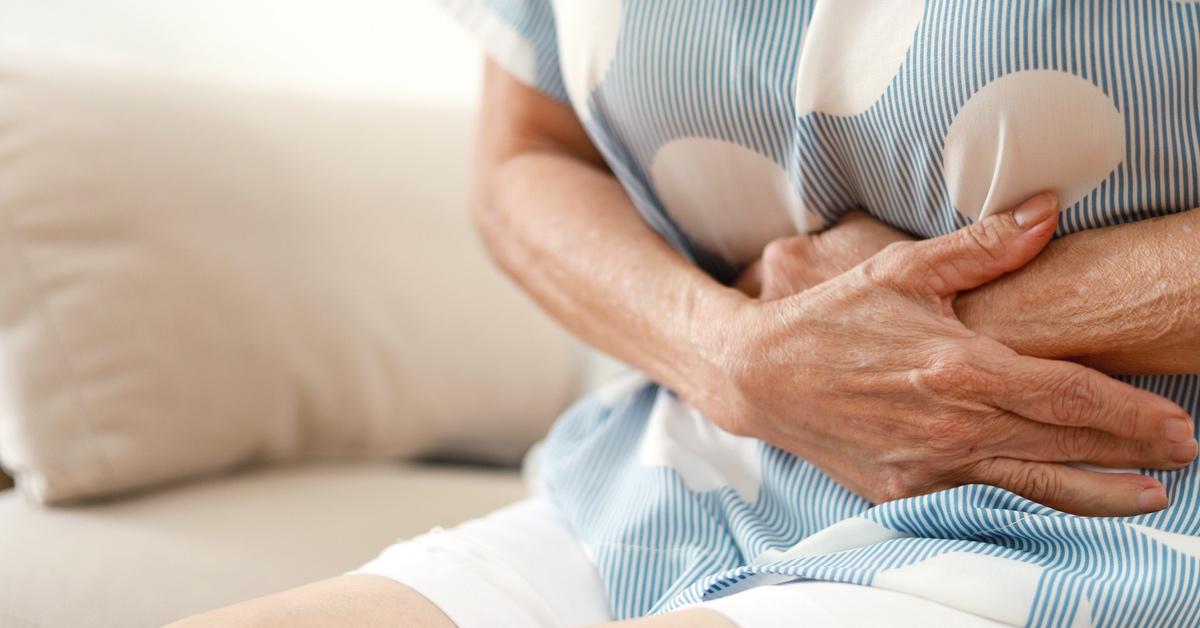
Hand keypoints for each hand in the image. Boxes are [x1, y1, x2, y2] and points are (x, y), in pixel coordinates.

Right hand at [703, 193, 1195, 515]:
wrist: (756, 376)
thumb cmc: (828, 319)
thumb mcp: (900, 271)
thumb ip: (981, 248)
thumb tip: (1049, 211)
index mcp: (958, 366)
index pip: (1068, 395)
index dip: (1130, 411)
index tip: (1177, 420)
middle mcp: (951, 424)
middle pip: (1064, 444)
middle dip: (1132, 452)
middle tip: (1184, 453)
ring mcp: (929, 464)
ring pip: (1033, 485)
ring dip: (1099, 493)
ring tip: (1148, 497)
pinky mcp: (905, 490)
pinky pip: (983, 499)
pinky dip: (1031, 503)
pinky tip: (1061, 502)